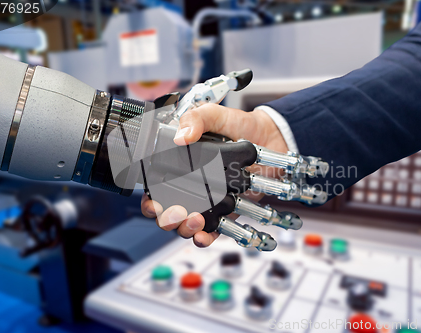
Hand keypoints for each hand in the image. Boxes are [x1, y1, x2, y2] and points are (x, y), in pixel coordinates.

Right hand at [141, 104, 287, 246]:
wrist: (271, 137)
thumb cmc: (240, 125)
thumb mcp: (214, 114)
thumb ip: (196, 119)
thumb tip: (181, 137)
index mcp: (179, 165)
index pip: (155, 188)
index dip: (149, 200)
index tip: (153, 202)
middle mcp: (190, 187)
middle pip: (166, 212)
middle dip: (166, 219)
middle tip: (176, 213)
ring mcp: (207, 200)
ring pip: (185, 224)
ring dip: (185, 228)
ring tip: (195, 219)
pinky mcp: (226, 211)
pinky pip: (211, 231)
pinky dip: (204, 238)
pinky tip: (203, 235)